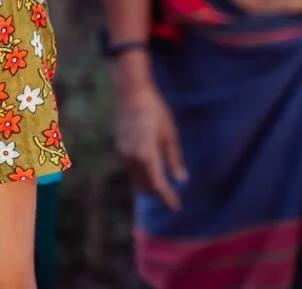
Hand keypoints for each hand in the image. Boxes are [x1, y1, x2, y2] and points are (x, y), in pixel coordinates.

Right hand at [115, 84, 186, 210]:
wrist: (131, 93)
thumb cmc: (155, 112)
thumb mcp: (170, 135)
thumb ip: (174, 159)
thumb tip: (181, 179)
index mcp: (146, 155)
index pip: (158, 185)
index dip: (167, 198)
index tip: (176, 207)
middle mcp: (131, 158)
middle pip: (145, 185)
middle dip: (158, 195)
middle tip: (171, 201)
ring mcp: (123, 152)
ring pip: (136, 178)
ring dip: (149, 186)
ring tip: (162, 190)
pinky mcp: (120, 146)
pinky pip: (131, 168)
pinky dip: (142, 175)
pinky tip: (150, 173)